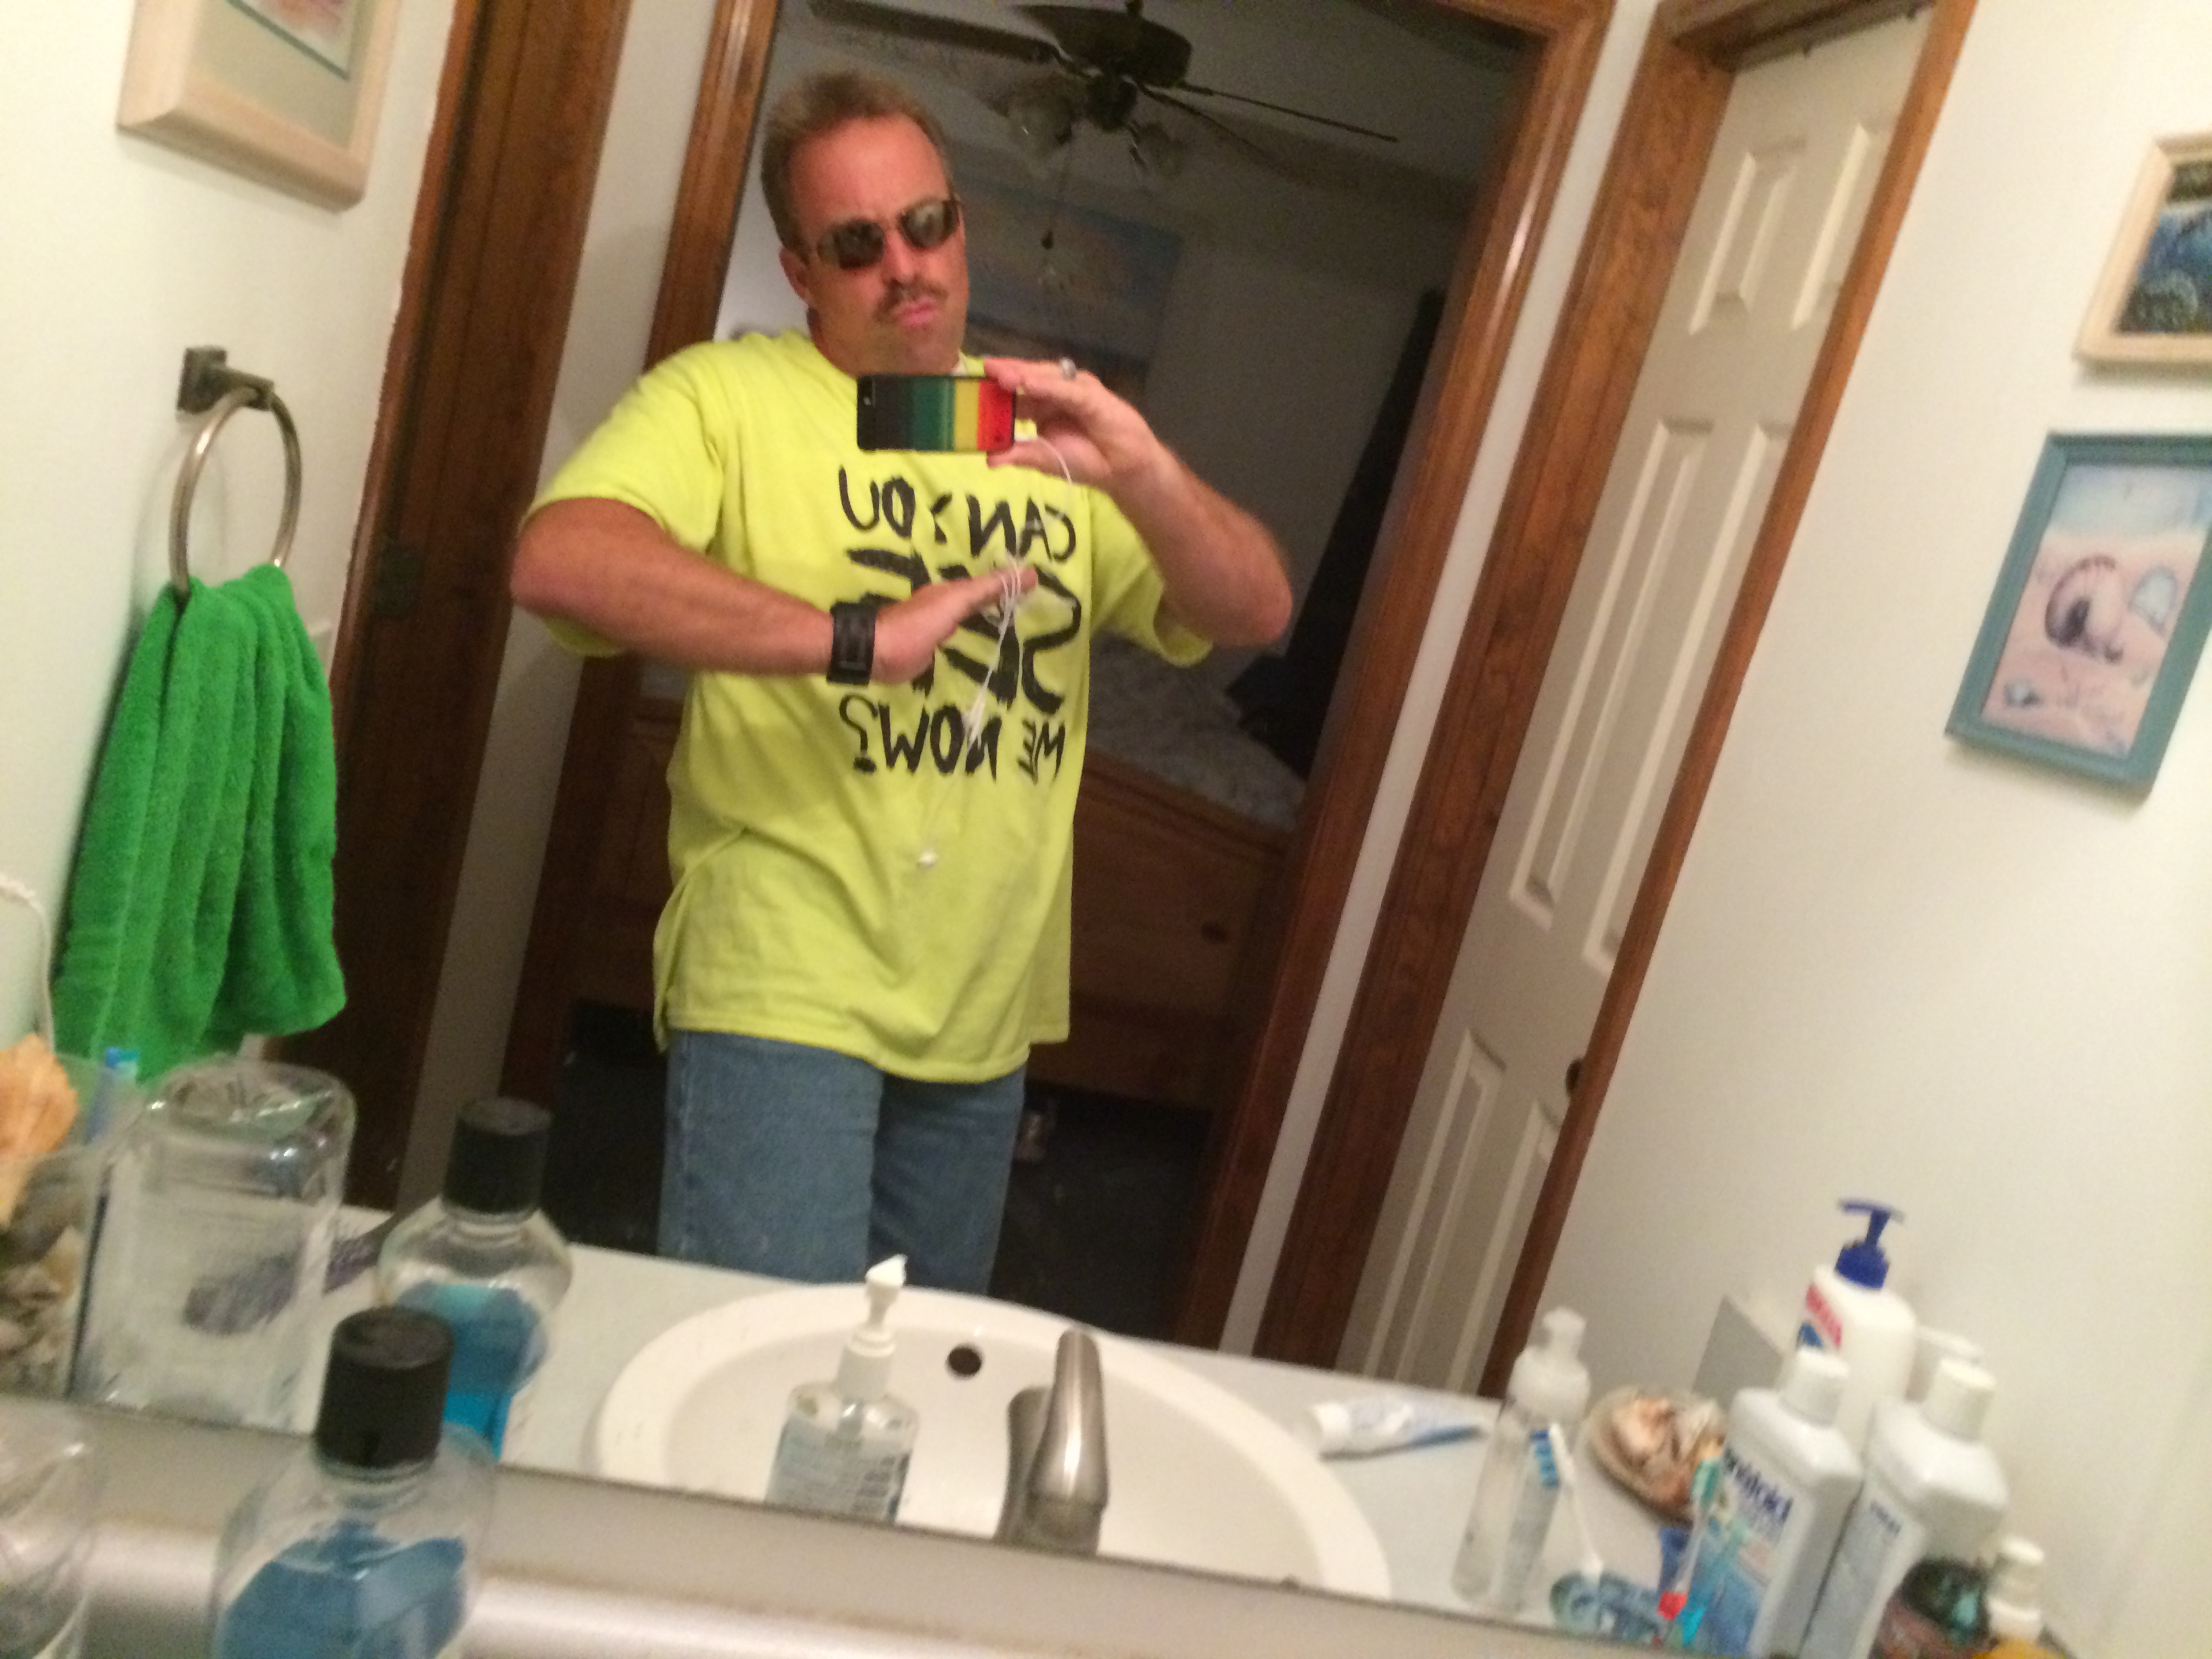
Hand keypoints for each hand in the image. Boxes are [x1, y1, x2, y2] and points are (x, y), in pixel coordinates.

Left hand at [869, 566, 1036, 683]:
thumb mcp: (955, 603)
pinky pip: (959, 638)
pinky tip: (981, 644)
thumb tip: (1028, 572)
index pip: (987, 584)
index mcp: (950, 592)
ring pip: (968, 617)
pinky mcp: (929, 649)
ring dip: (987, 616)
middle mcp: (944, 606)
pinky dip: (973, 636)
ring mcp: (935, 627)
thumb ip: (986, 589)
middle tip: (1028, 603)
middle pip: (978, 598)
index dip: (1008, 583)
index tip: (1035, 584)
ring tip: (1012, 622)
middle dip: (999, 598)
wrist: (878, 654)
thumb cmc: (917, 625)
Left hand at [982, 357, 1172, 496]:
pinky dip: (1047, 385)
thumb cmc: (1087, 461)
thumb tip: (988, 460)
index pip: (1016, 392)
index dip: (997, 388)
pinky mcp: (1092, 396)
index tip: (972, 386)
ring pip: (1045, 377)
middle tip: (984, 367)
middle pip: (1029, 376)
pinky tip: (1028, 383)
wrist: (1123, 470)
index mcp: (1043, 406)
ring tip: (999, 372)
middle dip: (1007, 372)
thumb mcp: (1045, 460)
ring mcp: (1075, 391)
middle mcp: (1057, 393)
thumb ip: (1020, 455)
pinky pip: (1066, 389)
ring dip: (1023, 373)